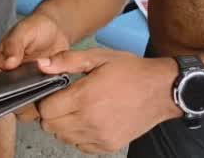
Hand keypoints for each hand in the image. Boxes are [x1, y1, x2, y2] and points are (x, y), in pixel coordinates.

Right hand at [0, 11, 71, 121]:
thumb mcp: (24, 31)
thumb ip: (15, 45)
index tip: (16, 93)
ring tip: (46, 92)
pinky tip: (54, 95)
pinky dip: (46, 102)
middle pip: (8, 100)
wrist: (56, 30)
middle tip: (35, 93)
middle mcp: (8, 80)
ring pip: (24, 106)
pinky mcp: (39, 91)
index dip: (1, 93)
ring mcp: (24, 87)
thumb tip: (8, 63)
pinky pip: (40, 103)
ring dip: (34, 103)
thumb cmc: (36, 27)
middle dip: (20, 101)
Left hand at [34, 49, 180, 153]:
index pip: (46, 110)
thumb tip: (42, 65)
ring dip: (63, 125)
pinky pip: (80, 145)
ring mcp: (99, 136)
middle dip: (51, 113)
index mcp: (85, 97)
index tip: (53, 92)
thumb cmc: (130, 71)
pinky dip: (78, 135)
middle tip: (64, 100)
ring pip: (63, 137)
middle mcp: (90, 121)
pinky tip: (88, 120)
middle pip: (51, 126)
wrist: (162, 90)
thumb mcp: (99, 56)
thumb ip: (67, 60)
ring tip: (77, 109)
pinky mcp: (108, 146)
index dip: (45, 100)